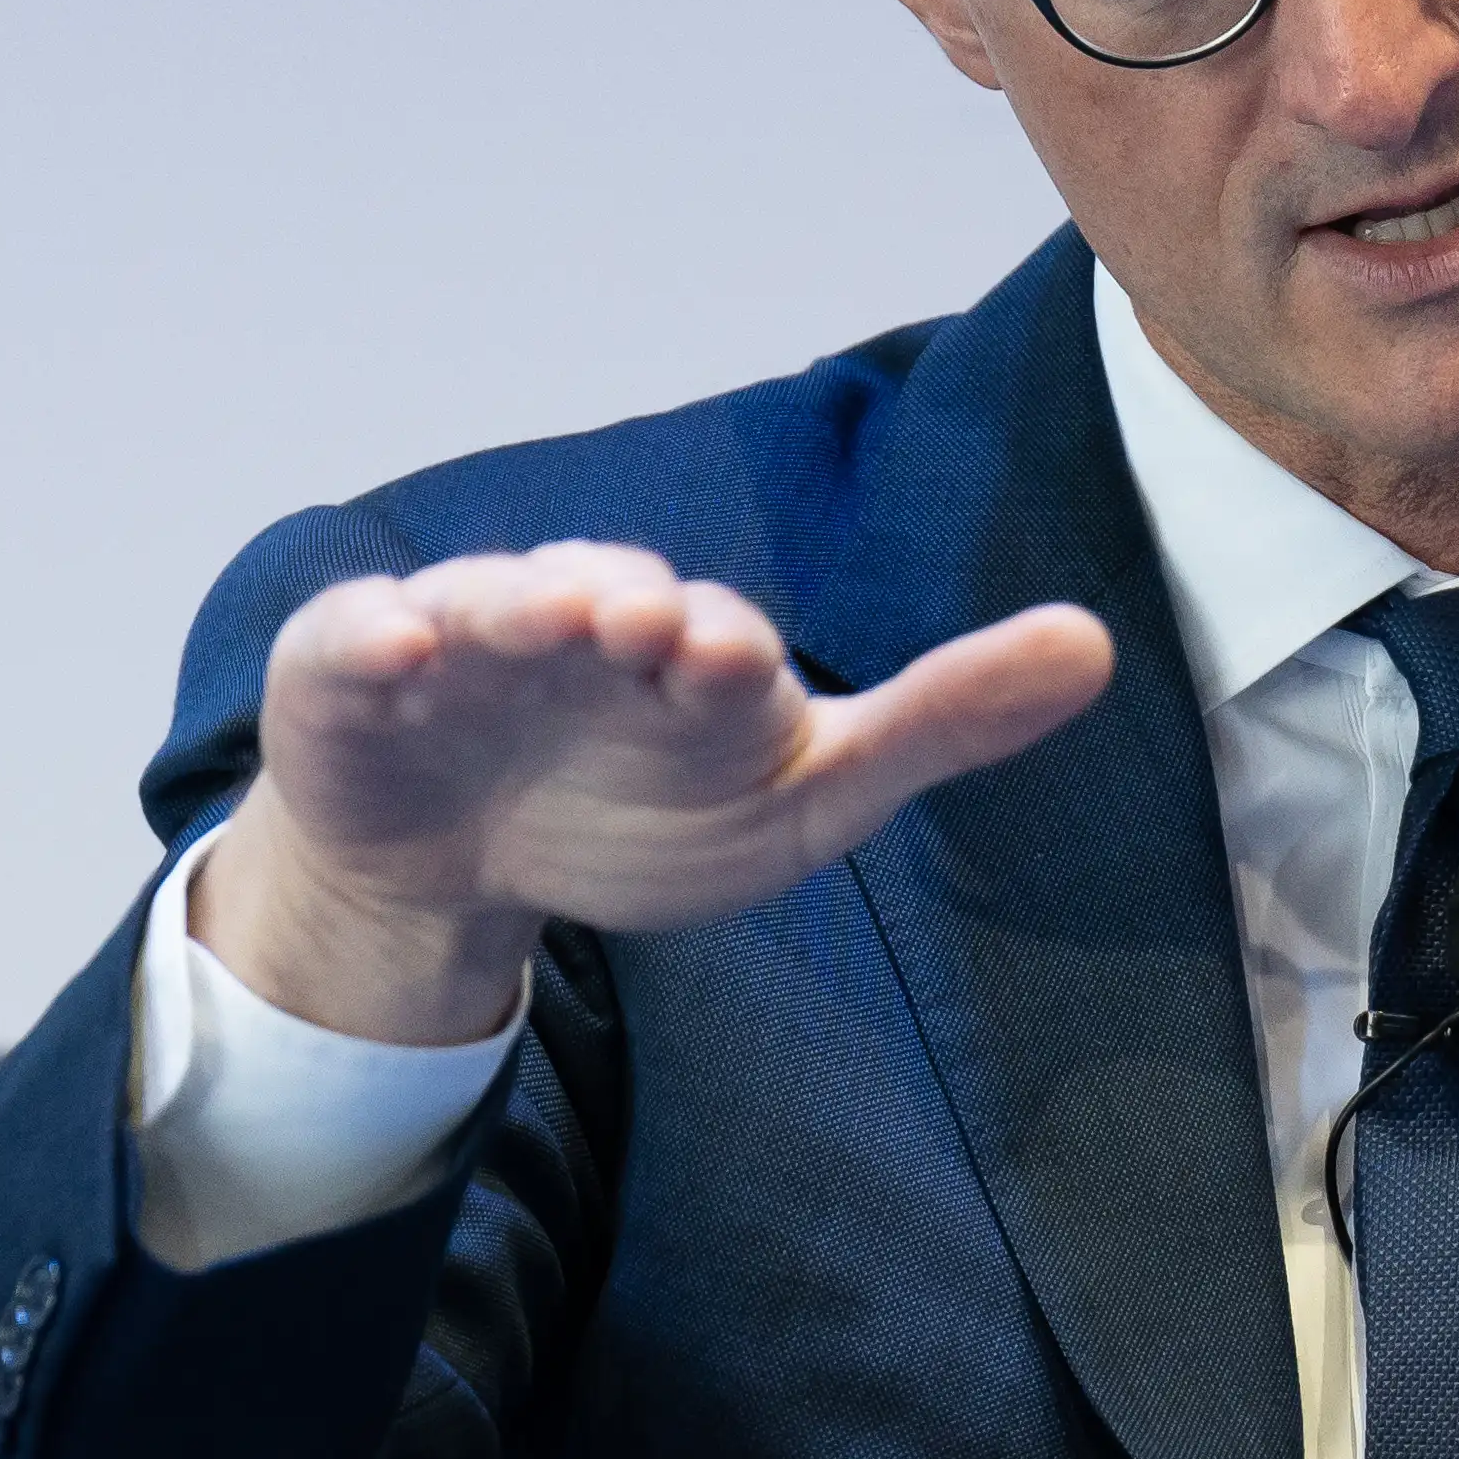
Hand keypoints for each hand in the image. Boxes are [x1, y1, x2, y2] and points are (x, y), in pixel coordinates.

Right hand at [196, 545, 1112, 1040]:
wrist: (460, 862)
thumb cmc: (644, 812)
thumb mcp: (808, 792)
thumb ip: (944, 721)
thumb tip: (1098, 643)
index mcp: (689, 646)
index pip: (715, 639)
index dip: (720, 650)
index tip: (730, 658)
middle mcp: (581, 616)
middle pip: (603, 596)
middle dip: (619, 608)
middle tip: (636, 623)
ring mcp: (467, 636)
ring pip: (491, 602)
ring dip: (512, 606)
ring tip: (532, 622)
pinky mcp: (360, 669)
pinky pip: (362, 642)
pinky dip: (380, 640)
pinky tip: (407, 652)